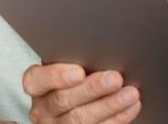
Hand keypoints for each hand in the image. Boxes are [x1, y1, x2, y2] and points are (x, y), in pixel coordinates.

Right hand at [22, 63, 141, 123]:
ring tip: (130, 93)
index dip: (56, 76)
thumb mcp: (69, 67)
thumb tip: (103, 51)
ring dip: (109, 105)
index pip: (36, 80)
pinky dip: (117, 118)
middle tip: (115, 78)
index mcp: (38, 86)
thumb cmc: (75, 79)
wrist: (78, 103)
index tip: (79, 72)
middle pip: (63, 100)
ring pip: (80, 119)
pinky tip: (131, 106)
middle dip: (91, 89)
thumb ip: (77, 60)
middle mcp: (43, 109)